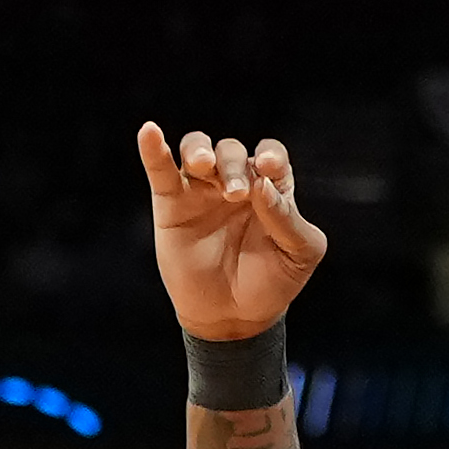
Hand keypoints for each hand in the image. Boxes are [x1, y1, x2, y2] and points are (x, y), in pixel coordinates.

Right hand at [137, 123, 328, 340]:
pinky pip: (160, 169)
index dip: (271, 156)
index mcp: (271, 189)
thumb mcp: (299, 254)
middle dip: (234, 166)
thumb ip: (288, 219)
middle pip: (232, 151)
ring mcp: (202, 190)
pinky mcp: (172, 202)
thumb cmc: (272, 282)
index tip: (269, 168)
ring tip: (203, 165)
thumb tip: (262, 185)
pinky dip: (154, 149)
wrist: (233, 316)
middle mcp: (236, 182)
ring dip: (200, 150)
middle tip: (236, 195)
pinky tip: (149, 132)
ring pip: (197, 148)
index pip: (271, 155)